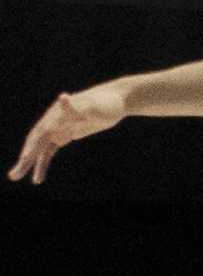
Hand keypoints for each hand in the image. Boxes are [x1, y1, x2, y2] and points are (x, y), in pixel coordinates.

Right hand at [10, 81, 127, 185]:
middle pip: (36, 142)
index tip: (25, 158)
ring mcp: (58, 129)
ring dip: (30, 164)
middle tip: (13, 176)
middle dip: (25, 159)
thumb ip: (76, 107)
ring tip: (19, 178)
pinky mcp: (65, 135)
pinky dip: (42, 163)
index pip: (41, 132)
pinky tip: (38, 177)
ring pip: (40, 149)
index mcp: (57, 114)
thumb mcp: (93, 107)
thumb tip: (62, 98)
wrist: (116, 101)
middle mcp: (53, 122)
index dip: (33, 145)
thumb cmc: (105, 103)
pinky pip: (49, 151)